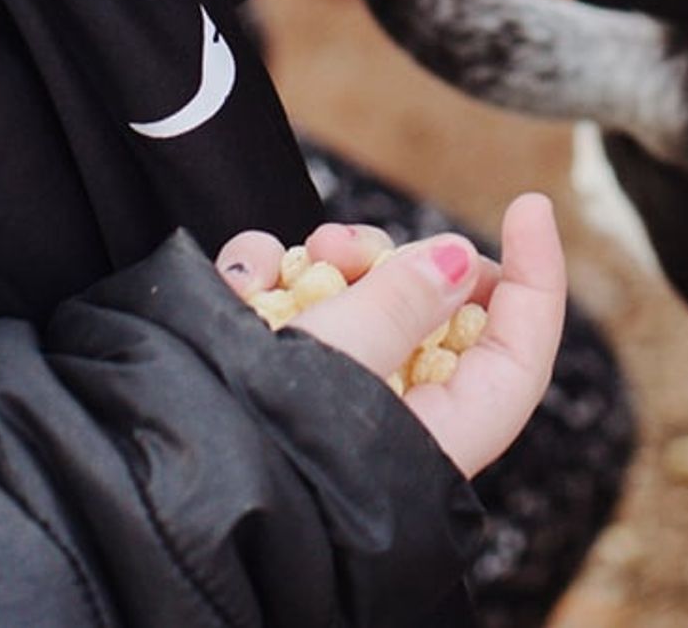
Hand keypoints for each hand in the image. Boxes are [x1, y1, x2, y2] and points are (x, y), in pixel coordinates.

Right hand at [214, 196, 569, 476]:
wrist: (152, 478)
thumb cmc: (260, 441)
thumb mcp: (344, 361)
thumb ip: (402, 303)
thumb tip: (458, 261)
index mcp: (438, 434)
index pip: (517, 354)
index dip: (535, 279)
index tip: (528, 208)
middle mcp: (391, 416)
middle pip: (430, 311)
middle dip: (395, 259)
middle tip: (351, 246)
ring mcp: (329, 393)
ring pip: (356, 298)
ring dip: (329, 261)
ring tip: (301, 258)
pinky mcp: (266, 372)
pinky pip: (288, 303)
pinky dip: (270, 277)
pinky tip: (247, 276)